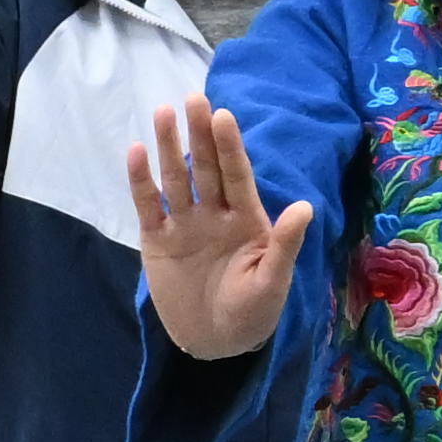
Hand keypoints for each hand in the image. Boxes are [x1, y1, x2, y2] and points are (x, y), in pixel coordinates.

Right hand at [128, 97, 316, 354]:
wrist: (215, 341)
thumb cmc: (253, 311)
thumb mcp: (274, 281)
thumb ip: (285, 244)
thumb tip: (306, 206)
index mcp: (246, 218)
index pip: (237, 174)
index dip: (230, 146)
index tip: (223, 116)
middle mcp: (214, 212)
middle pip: (205, 167)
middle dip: (198, 134)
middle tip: (193, 100)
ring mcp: (184, 224)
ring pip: (175, 178)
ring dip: (168, 147)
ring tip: (162, 113)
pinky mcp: (157, 239)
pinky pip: (148, 205)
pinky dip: (141, 180)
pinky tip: (136, 152)